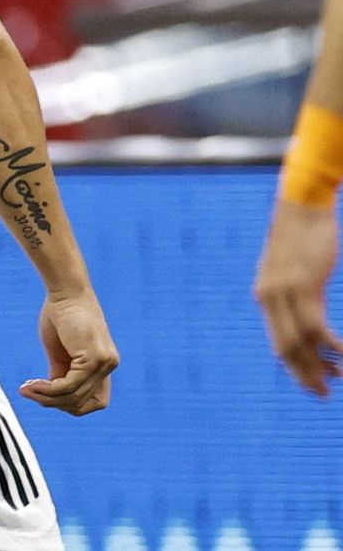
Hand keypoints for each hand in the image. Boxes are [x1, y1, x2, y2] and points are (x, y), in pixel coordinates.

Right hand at [19, 289, 118, 415]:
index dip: (70, 405)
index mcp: (103, 365)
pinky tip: (33, 384)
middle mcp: (109, 366)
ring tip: (25, 389)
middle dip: (53, 403)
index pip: (95, 401)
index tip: (45, 395)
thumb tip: (51, 394)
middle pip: (83, 403)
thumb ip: (61, 373)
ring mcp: (104, 363)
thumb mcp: (60, 350)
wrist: (65, 289)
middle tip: (29, 393)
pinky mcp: (94, 358)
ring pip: (75, 396)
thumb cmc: (60, 314)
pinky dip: (49, 389)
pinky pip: (70, 385)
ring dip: (47, 397)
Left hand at [254, 199, 342, 395]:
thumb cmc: (303, 236)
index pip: (278, 344)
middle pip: (285, 349)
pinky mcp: (303, 285)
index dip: (297, 368)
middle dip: (306, 375)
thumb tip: (306, 317)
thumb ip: (296, 293)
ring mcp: (284, 292)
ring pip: (301, 343)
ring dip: (321, 365)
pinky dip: (333, 347)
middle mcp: (268, 297)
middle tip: (325, 394)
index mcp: (265, 295)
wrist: (302, 206)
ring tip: (340, 378)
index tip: (317, 383)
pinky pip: (317, 327)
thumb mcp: (295, 269)